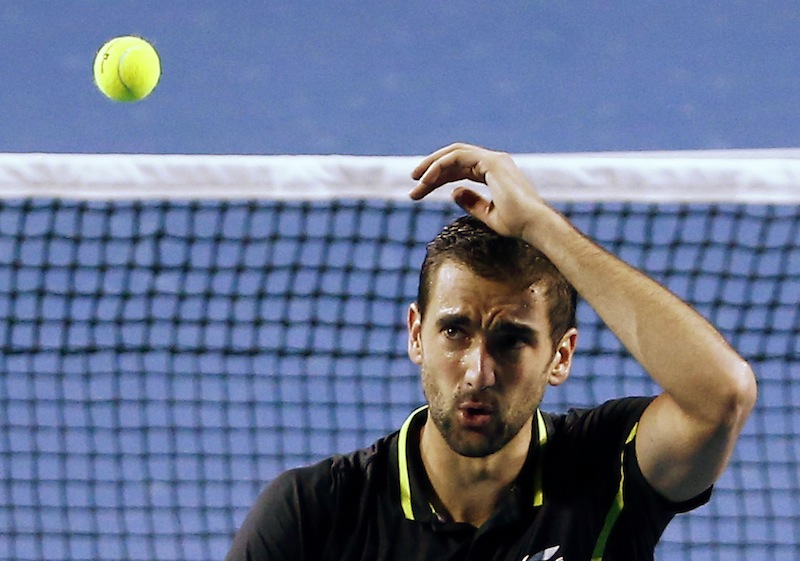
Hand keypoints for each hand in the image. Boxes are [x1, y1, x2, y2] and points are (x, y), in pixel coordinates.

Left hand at [409, 142, 546, 239]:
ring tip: (415, 180)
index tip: (419, 191)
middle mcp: (494, 161)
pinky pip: (457, 158)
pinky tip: (426, 181)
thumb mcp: (488, 215)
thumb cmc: (517, 224)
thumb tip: (453, 192)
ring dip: (432, 166)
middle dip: (431, 169)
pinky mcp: (491, 161)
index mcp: (494, 172)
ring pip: (454, 154)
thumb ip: (472, 202)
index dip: (438, 178)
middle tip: (413, 183)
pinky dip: (440, 166)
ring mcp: (493, 159)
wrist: (534, 225)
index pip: (459, 169)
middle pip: (454, 159)